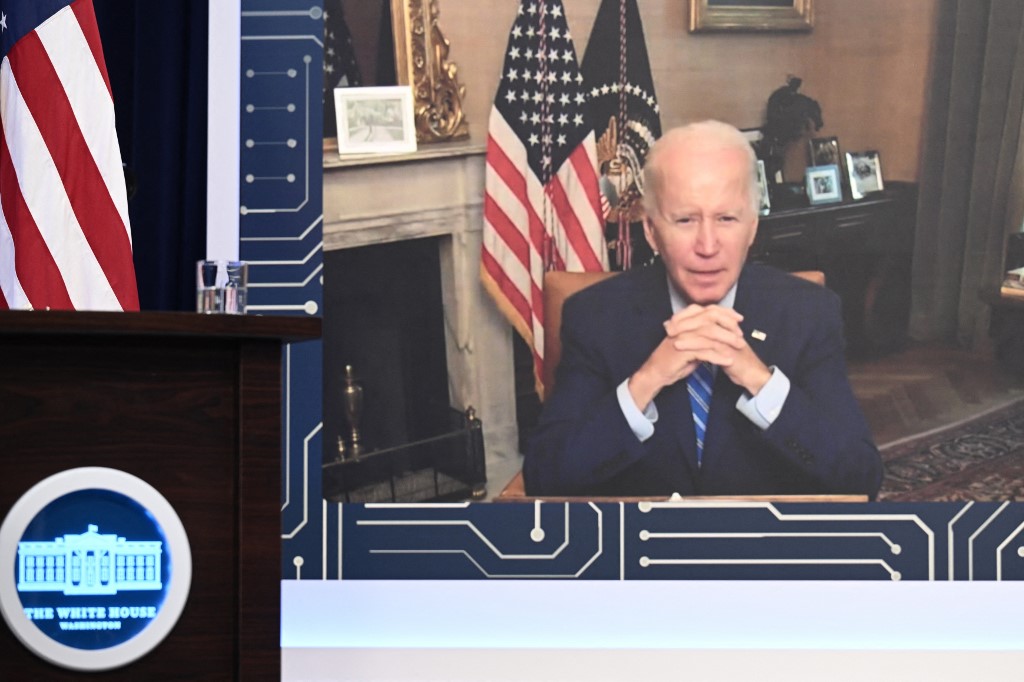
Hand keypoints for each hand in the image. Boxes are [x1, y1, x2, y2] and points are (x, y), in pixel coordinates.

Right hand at [627, 304, 770, 408]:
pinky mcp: (682, 351)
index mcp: (684, 321)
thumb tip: (720, 335)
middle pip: (710, 317)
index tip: (739, 318)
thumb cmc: (672, 360)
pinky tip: (728, 361)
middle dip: (728, 324)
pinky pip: (704, 352)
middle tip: (740, 333)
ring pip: (710, 333)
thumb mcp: (690, 345)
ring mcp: (682, 337)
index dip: (725, 312)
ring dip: (727, 340)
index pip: (708, 310)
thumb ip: (702, 338)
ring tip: (739, 347)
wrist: (655, 373)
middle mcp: (683, 326)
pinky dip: (718, 356)